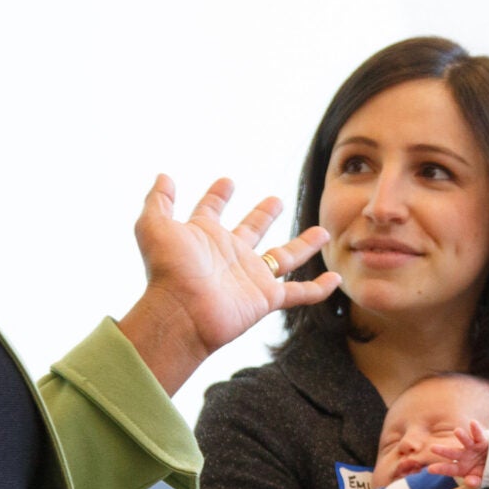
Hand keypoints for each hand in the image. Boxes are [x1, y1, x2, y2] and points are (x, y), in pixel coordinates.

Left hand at [115, 176, 338, 396]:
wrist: (182, 312)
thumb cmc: (167, 270)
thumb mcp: (153, 226)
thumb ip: (158, 200)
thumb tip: (164, 176)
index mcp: (204, 236)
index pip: (212, 210)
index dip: (218, 195)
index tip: (227, 182)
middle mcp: (230, 254)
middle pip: (252, 229)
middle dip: (263, 214)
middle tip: (275, 201)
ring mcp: (250, 276)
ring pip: (284, 256)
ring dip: (303, 245)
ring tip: (322, 230)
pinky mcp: (266, 297)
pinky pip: (299, 292)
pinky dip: (318, 288)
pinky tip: (335, 279)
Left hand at [429, 420, 488, 488]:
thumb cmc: (486, 475)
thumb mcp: (481, 481)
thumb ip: (475, 482)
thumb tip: (469, 481)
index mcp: (461, 468)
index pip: (449, 469)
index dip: (440, 469)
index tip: (430, 469)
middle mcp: (464, 456)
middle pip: (452, 453)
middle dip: (443, 451)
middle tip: (432, 448)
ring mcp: (472, 448)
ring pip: (466, 441)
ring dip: (462, 436)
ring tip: (457, 431)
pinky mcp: (482, 441)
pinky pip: (479, 435)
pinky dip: (476, 429)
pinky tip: (473, 423)